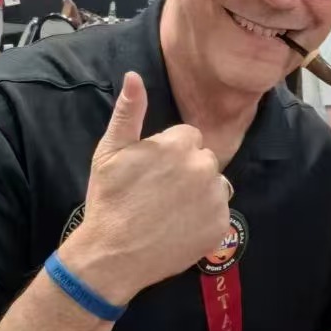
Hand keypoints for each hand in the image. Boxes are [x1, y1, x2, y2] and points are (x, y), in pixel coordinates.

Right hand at [60, 73, 229, 303]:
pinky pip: (219, 214)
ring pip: (215, 186)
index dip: (169, 153)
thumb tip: (133, 75)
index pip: (188, 137)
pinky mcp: (221, 226)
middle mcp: (204, 167)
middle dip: (187, 171)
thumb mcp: (111, 151)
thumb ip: (128, 111)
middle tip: (160, 193)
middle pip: (203, 160)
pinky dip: (205, 220)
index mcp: (180, 144)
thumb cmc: (109, 200)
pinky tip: (180, 228)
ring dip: (200, 194)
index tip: (152, 172)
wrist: (113, 255)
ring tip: (170, 212)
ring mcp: (215, 198)